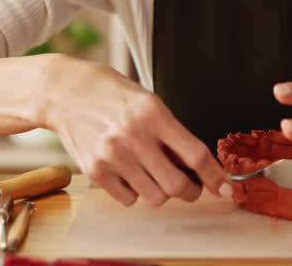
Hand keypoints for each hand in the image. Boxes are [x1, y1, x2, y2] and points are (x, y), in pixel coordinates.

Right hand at [40, 56, 226, 206]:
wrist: (64, 92)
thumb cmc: (111, 93)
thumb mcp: (148, 101)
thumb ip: (171, 131)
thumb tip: (196, 166)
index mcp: (153, 113)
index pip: (195, 154)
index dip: (215, 176)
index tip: (226, 189)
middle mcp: (133, 136)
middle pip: (177, 184)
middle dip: (190, 191)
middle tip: (189, 186)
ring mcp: (112, 155)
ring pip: (154, 197)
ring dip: (162, 192)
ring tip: (155, 174)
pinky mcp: (95, 171)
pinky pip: (129, 199)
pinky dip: (136, 192)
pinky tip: (131, 173)